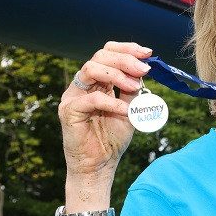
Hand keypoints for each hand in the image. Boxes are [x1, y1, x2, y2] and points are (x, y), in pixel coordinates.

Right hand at [59, 41, 152, 187]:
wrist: (100, 166)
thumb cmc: (112, 139)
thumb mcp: (130, 109)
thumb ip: (133, 89)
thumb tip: (143, 69)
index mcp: (97, 81)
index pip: (108, 53)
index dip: (127, 49)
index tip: (147, 53)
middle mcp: (83, 85)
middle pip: (100, 56)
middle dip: (125, 59)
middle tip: (144, 69)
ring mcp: (73, 96)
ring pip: (91, 69)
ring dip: (117, 74)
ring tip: (135, 87)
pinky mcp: (68, 111)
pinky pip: (90, 99)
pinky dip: (112, 103)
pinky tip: (126, 111)